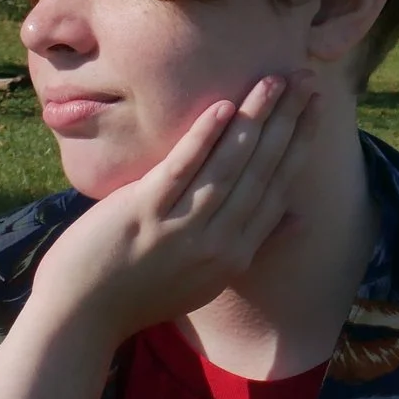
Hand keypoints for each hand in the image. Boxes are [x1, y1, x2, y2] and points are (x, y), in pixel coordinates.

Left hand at [30, 72, 314, 345]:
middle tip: (307, 80)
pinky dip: (203, 138)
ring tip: (274, 81)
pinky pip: (180, 169)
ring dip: (255, 119)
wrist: (82, 317)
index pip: (279, 188)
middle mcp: (217, 243)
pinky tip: (223, 107)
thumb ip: (253, 244)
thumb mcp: (206, 277)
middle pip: (262, 170)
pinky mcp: (142, 214)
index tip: (316, 108)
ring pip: (230, 164)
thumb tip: (299, 218)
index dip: (300, 145)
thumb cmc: (139, 292)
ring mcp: (181, 228)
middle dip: (288, 122)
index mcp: (235, 254)